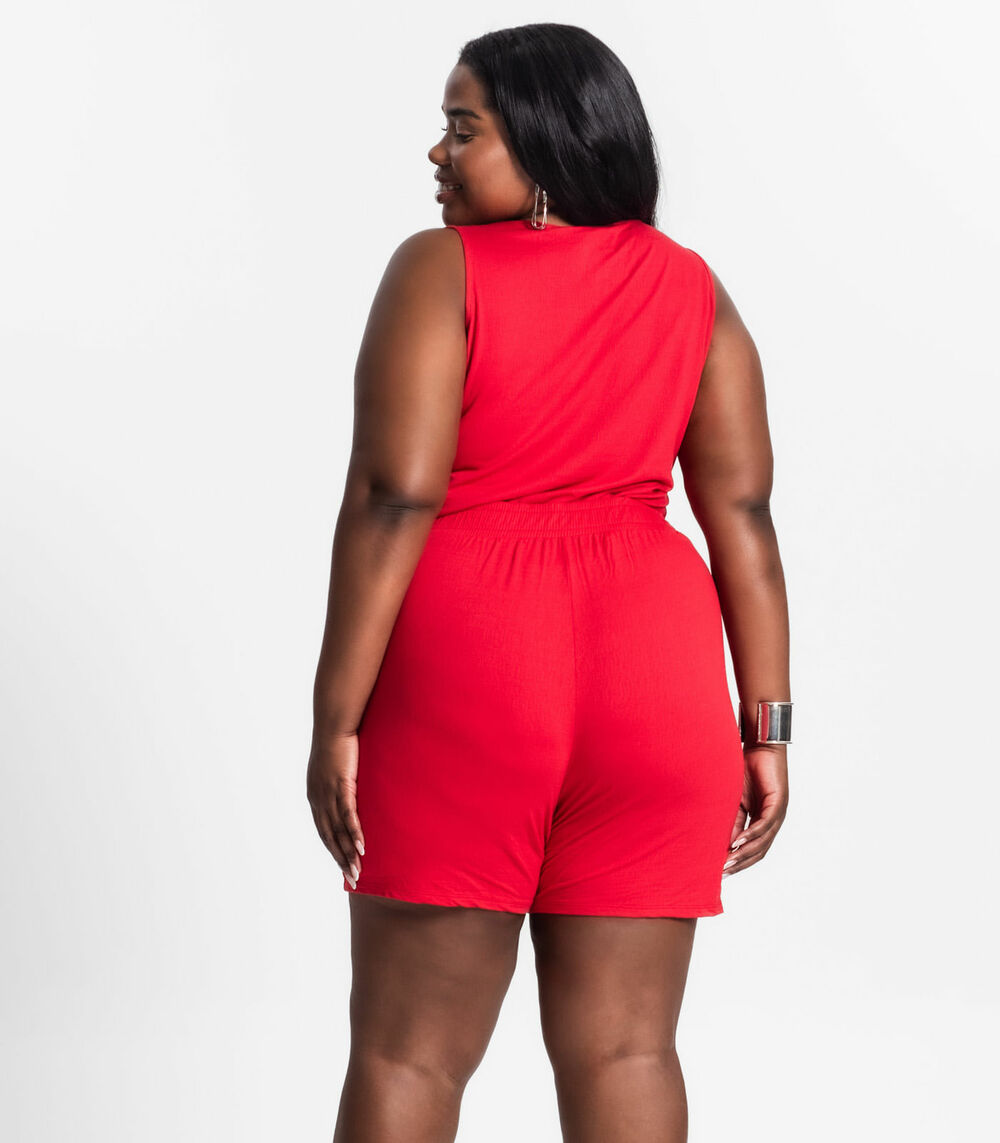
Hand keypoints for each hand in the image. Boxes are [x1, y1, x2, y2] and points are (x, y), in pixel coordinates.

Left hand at [306, 732, 365, 888]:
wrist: (333, 724)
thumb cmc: (336, 742)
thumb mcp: (334, 767)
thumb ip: (338, 781)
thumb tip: (347, 787)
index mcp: (315, 797)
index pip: (324, 830)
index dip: (333, 849)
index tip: (343, 865)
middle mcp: (318, 799)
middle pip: (329, 837)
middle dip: (341, 859)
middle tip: (353, 878)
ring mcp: (328, 794)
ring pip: (338, 831)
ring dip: (349, 853)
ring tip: (358, 870)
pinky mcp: (341, 786)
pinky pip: (348, 815)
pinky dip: (354, 833)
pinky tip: (362, 847)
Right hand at [723, 745, 787, 877]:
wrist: (760, 746)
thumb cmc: (746, 770)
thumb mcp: (735, 801)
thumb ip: (732, 821)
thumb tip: (724, 844)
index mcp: (763, 822)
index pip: (752, 849)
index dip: (738, 861)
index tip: (720, 872)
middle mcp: (773, 821)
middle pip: (758, 850)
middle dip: (740, 863)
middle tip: (722, 873)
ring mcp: (778, 813)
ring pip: (762, 841)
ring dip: (745, 853)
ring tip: (728, 862)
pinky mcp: (779, 803)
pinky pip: (765, 823)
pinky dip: (751, 834)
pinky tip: (738, 841)